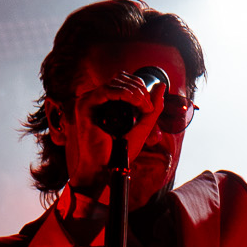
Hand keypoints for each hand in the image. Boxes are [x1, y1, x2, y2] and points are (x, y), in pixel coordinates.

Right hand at [63, 69, 169, 196]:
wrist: (105, 168)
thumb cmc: (119, 152)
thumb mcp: (142, 127)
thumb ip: (153, 109)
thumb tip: (162, 86)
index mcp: (107, 102)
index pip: (124, 81)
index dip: (140, 87)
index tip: (149, 106)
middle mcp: (97, 99)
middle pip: (120, 78)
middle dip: (139, 88)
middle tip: (148, 107)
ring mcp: (89, 101)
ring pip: (115, 82)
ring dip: (135, 92)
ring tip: (144, 107)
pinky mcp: (85, 106)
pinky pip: (106, 90)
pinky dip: (125, 93)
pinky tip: (136, 103)